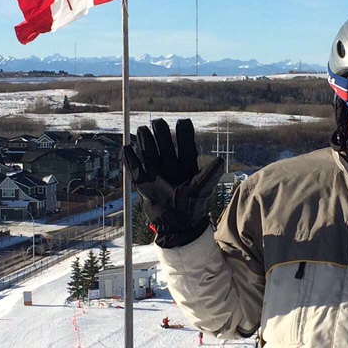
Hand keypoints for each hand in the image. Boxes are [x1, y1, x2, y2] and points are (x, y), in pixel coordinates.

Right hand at [123, 118, 225, 248]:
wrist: (177, 226)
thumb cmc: (192, 208)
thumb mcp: (201, 189)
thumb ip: (209, 174)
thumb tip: (220, 160)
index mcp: (186, 166)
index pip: (185, 145)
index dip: (184, 133)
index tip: (182, 121)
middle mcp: (171, 167)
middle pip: (165, 145)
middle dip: (161, 133)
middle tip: (158, 122)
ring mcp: (157, 174)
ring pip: (150, 153)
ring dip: (145, 142)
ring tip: (142, 130)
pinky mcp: (144, 183)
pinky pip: (135, 168)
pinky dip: (131, 159)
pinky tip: (127, 148)